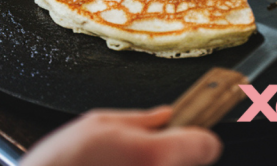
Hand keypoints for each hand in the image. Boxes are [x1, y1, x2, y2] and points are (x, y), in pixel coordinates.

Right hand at [20, 107, 221, 165]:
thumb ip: (142, 119)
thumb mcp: (101, 121)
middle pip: (191, 161)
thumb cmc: (68, 159)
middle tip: (143, 147)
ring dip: (156, 165)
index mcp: (158, 152)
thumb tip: (164, 115)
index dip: (198, 134)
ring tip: (122, 162)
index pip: (208, 143)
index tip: (190, 127)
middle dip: (174, 151)